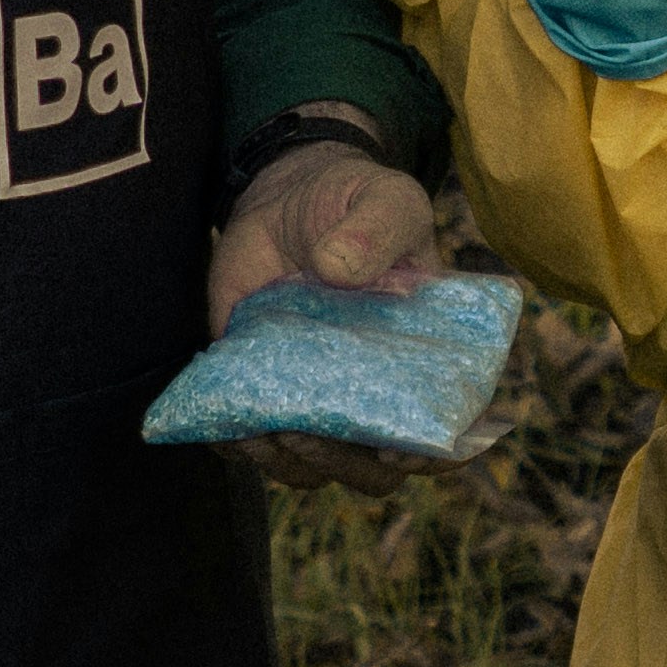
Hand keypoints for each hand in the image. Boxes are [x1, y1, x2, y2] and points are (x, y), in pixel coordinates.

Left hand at [209, 140, 443, 494]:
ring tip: (261, 431)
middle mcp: (376, 392)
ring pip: (313, 466)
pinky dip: (236, 443)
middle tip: (304, 432)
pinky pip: (254, 437)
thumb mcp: (384, 199)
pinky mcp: (264, 385)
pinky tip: (222, 430)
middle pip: (373, 468)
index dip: (428, 458)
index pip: (444, 434)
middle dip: (342, 463)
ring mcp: (319, 395)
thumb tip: (338, 267)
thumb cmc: (356, 202)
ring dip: (288, 463)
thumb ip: (374, 231)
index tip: (394, 452)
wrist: (288, 197)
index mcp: (425, 362)